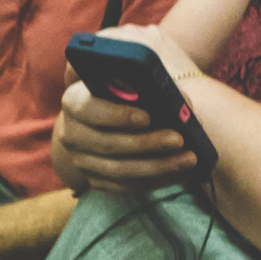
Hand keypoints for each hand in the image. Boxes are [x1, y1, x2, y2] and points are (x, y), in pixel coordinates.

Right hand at [51, 26, 202, 193]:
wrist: (107, 114)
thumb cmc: (124, 88)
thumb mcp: (129, 73)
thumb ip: (142, 73)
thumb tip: (177, 99)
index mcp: (74, 100)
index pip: (89, 108)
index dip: (118, 115)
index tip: (148, 116)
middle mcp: (71, 133)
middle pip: (108, 144)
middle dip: (147, 144)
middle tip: (179, 139)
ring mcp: (81, 160)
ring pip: (119, 170)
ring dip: (158, 166)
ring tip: (189, 158)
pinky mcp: (95, 180)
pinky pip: (125, 187)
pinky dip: (155, 181)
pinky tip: (180, 173)